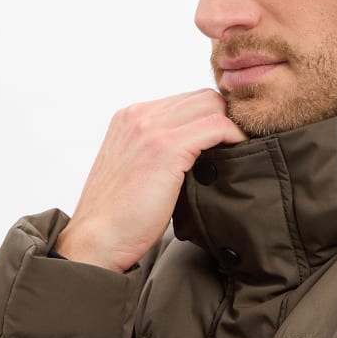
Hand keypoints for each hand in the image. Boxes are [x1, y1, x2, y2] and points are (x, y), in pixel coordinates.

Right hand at [55, 89, 245, 271]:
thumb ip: (161, 150)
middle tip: (239, 146)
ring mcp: (151, 128)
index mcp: (130, 118)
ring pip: (212, 105)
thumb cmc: (120, 217)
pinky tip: (238, 155)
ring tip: (239, 152)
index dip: (211, 118)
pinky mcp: (167, 147)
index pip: (186, 100)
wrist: (96, 241)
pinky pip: (217, 125)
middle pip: (203, 97)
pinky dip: (234, 136)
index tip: (226, 141)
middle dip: (226, 118)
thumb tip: (201, 151)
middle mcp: (139, 115)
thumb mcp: (137, 169)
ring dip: (232, 126)